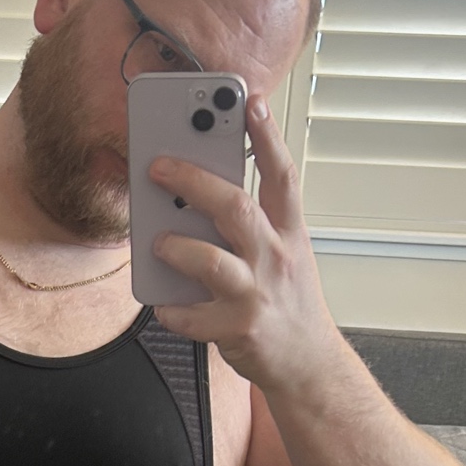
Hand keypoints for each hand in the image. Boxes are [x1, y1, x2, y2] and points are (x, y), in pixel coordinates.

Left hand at [148, 99, 341, 395]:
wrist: (308, 364)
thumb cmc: (288, 304)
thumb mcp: (285, 255)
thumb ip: (253, 226)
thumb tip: (197, 199)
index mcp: (290, 233)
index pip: (281, 175)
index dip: (267, 136)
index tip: (251, 101)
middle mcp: (276, 257)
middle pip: (236, 207)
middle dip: (194, 182)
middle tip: (159, 167)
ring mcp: (257, 294)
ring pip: (211, 260)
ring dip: (176, 247)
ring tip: (157, 242)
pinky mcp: (239, 330)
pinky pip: (192, 315)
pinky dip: (172, 309)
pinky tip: (163, 304)